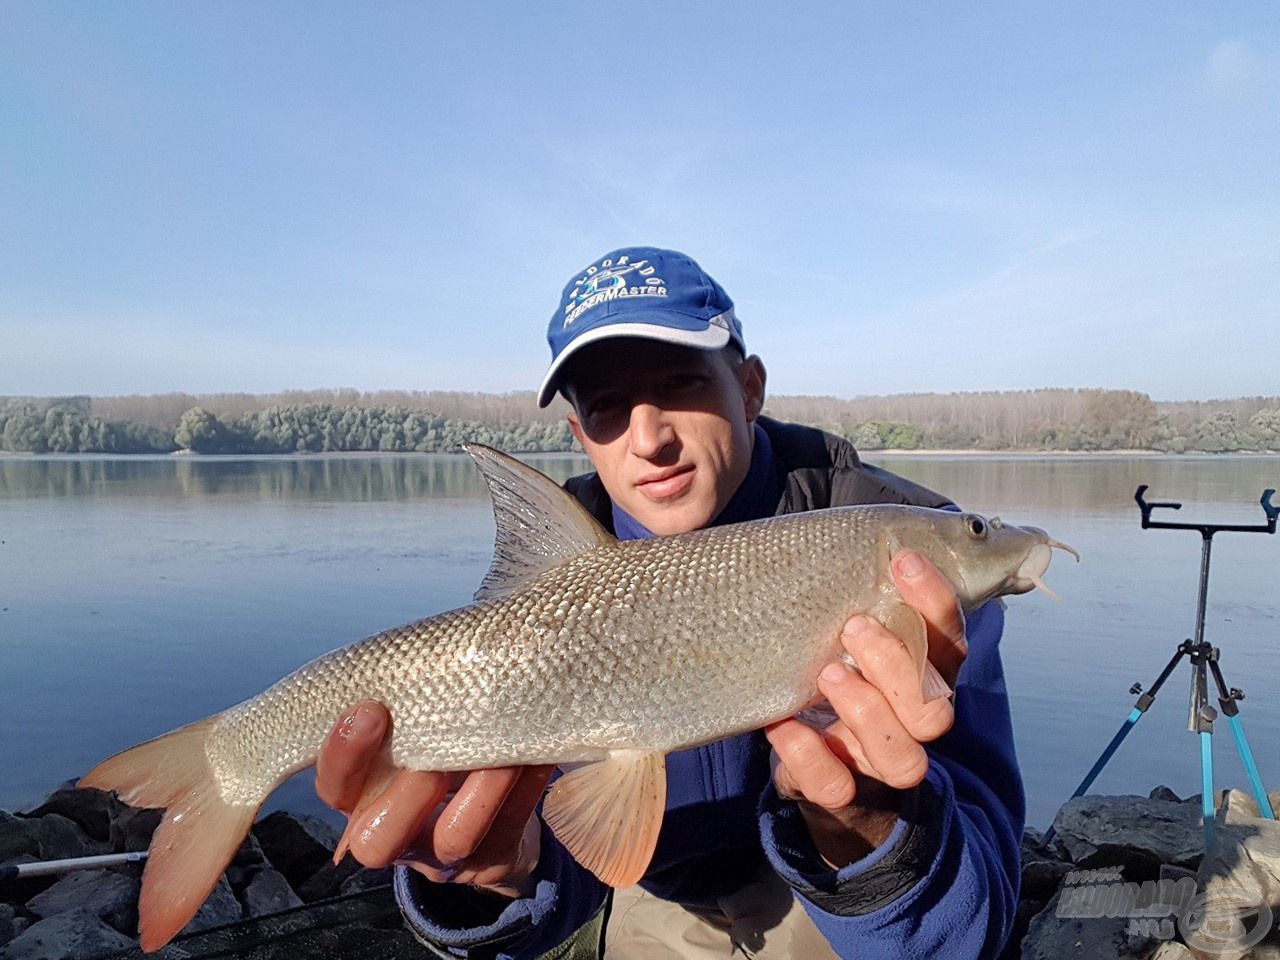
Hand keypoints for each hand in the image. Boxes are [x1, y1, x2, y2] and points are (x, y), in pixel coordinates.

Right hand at [314, 701, 552, 896]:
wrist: (491, 816)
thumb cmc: (441, 751)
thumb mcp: (414, 731)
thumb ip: (409, 706)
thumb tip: (432, 651)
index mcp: (363, 798)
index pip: (334, 786)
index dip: (345, 754)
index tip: (371, 709)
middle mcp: (395, 836)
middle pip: (377, 841)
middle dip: (407, 794)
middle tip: (435, 759)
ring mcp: (444, 856)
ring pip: (453, 838)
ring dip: (481, 793)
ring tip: (504, 756)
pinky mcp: (493, 860)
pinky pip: (509, 829)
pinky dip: (525, 789)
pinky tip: (538, 758)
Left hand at [764, 549, 966, 865]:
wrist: (827, 776)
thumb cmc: (836, 680)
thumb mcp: (848, 641)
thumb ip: (853, 599)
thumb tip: (815, 528)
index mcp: (926, 680)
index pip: (951, 643)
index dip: (936, 603)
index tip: (903, 559)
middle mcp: (914, 727)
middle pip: (935, 706)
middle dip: (897, 662)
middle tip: (853, 624)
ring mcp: (880, 767)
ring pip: (903, 757)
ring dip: (866, 710)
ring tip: (826, 673)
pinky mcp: (842, 797)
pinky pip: (836, 788)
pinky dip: (809, 757)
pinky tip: (783, 726)